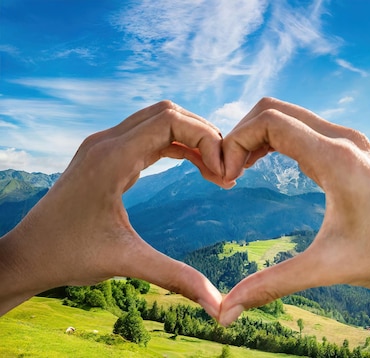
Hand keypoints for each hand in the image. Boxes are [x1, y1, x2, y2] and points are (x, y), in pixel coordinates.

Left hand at [0, 101, 229, 316]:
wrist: (27, 255)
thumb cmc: (69, 255)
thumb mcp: (127, 262)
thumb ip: (175, 276)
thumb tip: (216, 304)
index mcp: (112, 158)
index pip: (171, 121)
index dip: (206, 139)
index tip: (224, 172)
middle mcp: (107, 142)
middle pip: (168, 113)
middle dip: (203, 135)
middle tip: (224, 169)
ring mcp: (104, 146)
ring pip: (159, 121)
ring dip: (191, 139)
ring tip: (214, 171)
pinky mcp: (105, 155)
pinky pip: (148, 136)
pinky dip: (176, 146)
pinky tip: (193, 167)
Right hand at [219, 97, 369, 356]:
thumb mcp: (324, 269)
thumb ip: (270, 285)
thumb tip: (224, 314)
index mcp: (336, 157)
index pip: (270, 121)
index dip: (235, 142)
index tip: (223, 177)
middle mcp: (344, 139)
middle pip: (275, 110)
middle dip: (241, 135)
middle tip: (225, 174)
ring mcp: (352, 142)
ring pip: (291, 117)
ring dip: (259, 137)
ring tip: (238, 171)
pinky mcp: (354, 152)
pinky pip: (306, 130)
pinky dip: (278, 141)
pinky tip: (265, 166)